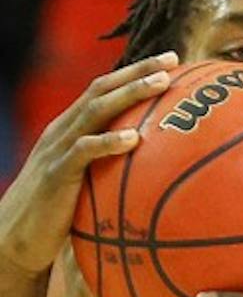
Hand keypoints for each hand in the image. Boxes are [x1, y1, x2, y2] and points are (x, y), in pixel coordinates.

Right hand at [0, 52, 177, 277]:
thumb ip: (115, 169)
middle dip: (137, 71)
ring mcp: (58, 149)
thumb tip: (162, 172)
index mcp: (72, 129)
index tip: (170, 61)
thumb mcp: (90, 183)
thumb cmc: (60, 215)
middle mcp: (64, 130)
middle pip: (102, 90)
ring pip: (95, 111)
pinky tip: (134, 139)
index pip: (104, 90)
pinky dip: (108, 142)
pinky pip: (84, 152)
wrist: (16, 237)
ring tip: (161, 84)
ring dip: (130, 94)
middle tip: (172, 59)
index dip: (133, 72)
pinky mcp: (57, 174)